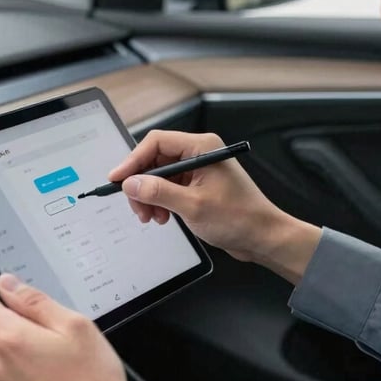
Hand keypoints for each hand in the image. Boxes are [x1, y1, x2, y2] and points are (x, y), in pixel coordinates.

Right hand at [108, 130, 320, 279]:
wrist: (263, 237)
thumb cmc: (239, 218)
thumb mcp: (193, 206)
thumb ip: (158, 192)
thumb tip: (130, 184)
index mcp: (202, 147)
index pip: (156, 143)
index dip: (133, 160)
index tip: (117, 179)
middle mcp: (199, 154)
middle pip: (155, 159)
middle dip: (142, 184)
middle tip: (136, 207)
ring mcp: (198, 170)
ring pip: (159, 176)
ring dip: (150, 196)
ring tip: (152, 217)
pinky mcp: (197, 186)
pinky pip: (169, 188)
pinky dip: (160, 202)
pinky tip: (162, 217)